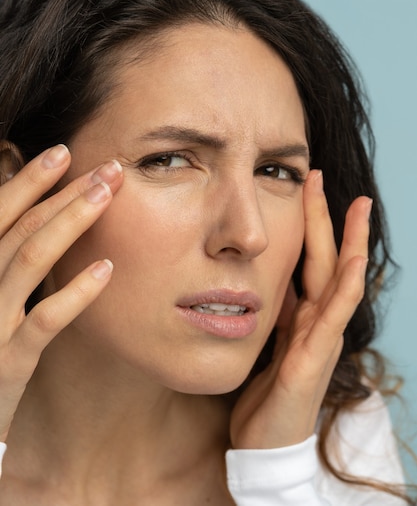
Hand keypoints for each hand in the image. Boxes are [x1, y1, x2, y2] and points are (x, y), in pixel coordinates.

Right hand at [0, 145, 122, 441]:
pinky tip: (105, 268)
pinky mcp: (10, 361)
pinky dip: (76, 291)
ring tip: (106, 196)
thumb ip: (8, 256)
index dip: (29, 180)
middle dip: (64, 193)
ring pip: (29, 260)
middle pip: (21, 228)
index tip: (63, 152)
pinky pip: (45, 320)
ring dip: (70, 223)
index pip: (0, 213)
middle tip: (107, 168)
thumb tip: (40, 215)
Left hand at [230, 169, 370, 449]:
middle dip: (325, 217)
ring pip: (341, 278)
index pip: (310, 258)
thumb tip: (259, 275)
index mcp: (303, 313)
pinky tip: (352, 259)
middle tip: (318, 175)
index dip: (308, 223)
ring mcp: (322, 336)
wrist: (264, 443)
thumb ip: (271, 308)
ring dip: (349, 240)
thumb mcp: (264, 338)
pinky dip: (346, 284)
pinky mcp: (315, 357)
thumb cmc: (264, 391)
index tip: (301, 185)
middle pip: (326, 257)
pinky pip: (336, 314)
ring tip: (357, 205)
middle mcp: (318, 319)